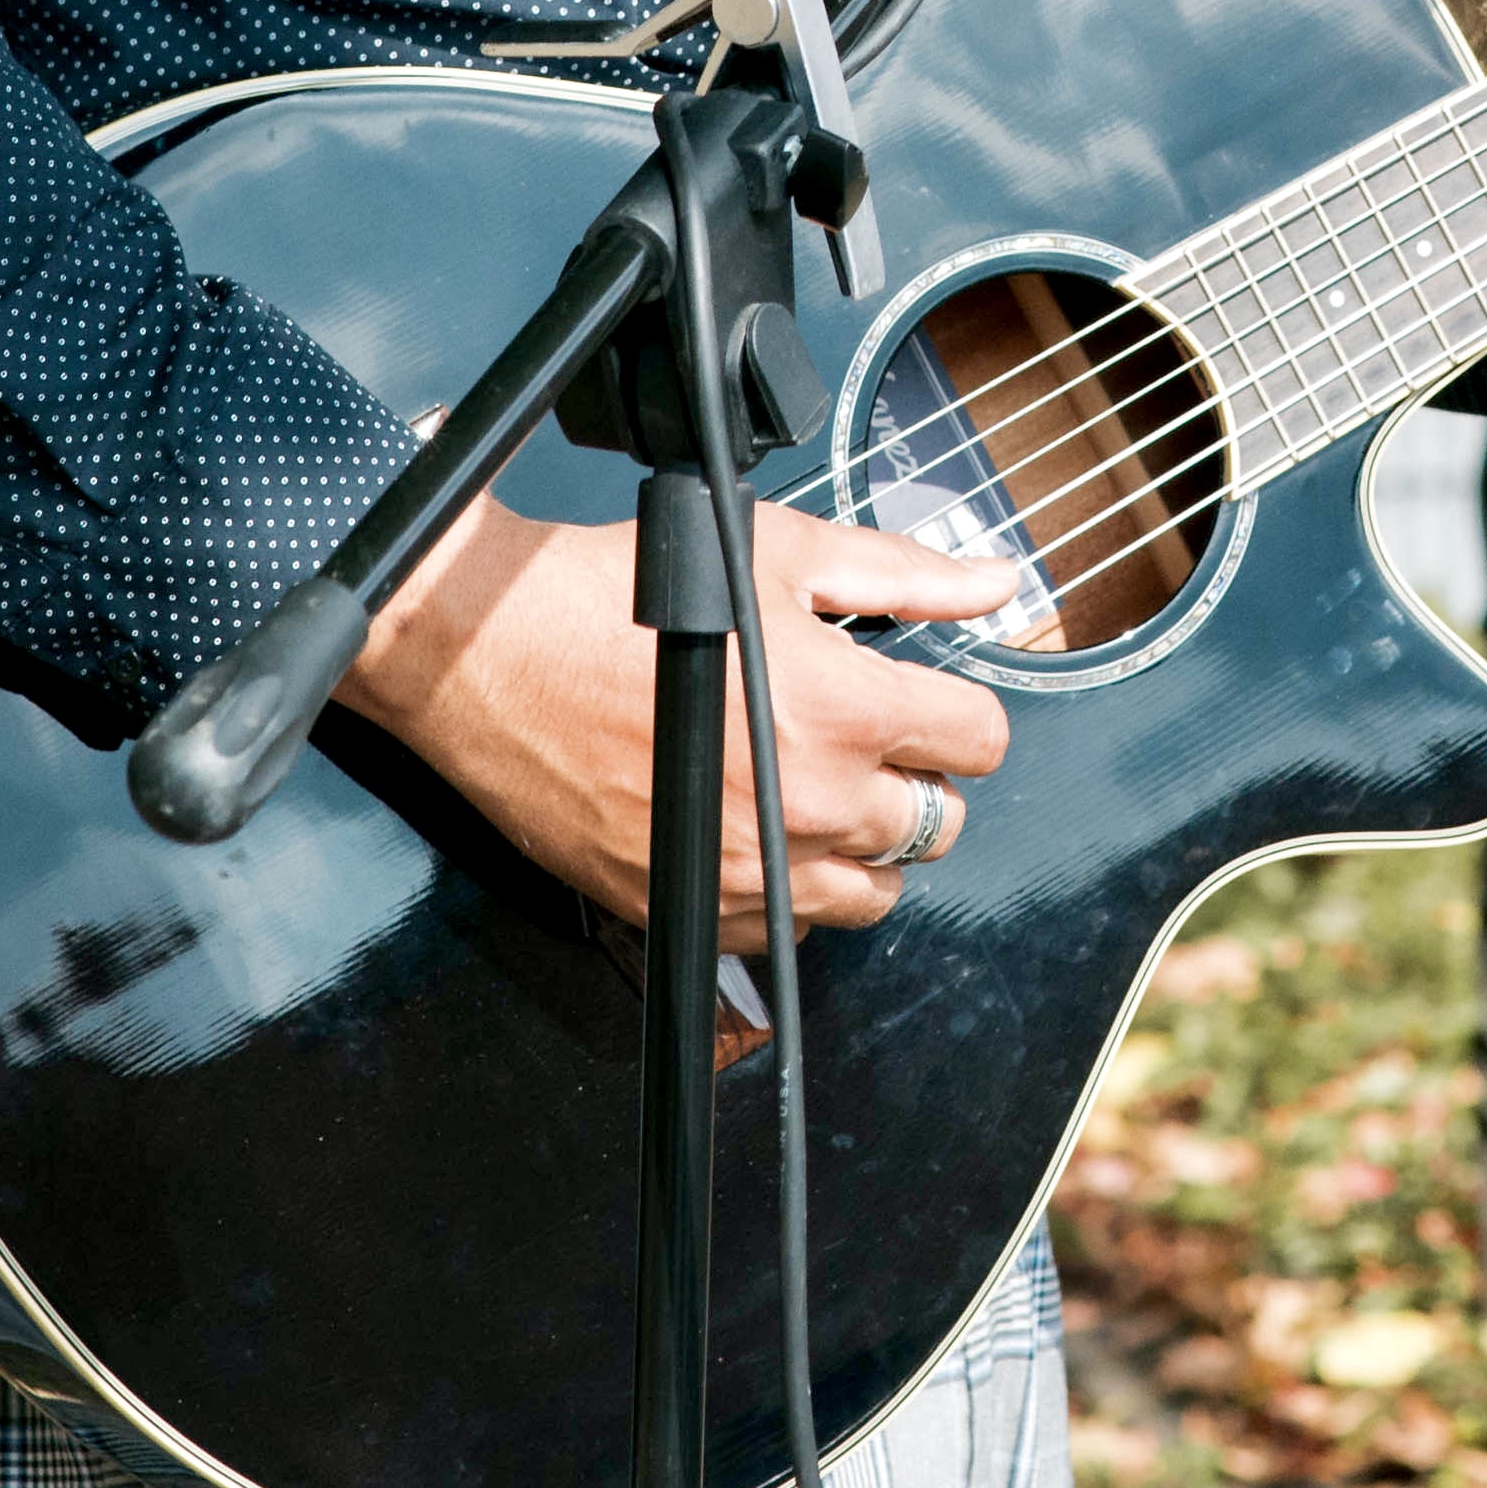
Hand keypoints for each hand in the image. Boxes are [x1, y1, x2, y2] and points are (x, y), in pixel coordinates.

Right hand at [336, 496, 1017, 947]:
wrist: (490, 653)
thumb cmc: (621, 591)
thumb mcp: (782, 553)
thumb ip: (906, 575)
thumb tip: (997, 581)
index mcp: (846, 713)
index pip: (981, 743)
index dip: (959, 712)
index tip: (924, 697)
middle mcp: (810, 806)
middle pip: (936, 826)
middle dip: (917, 778)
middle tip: (865, 733)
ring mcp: (749, 872)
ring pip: (872, 895)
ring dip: (864, 845)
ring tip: (814, 783)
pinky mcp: (688, 907)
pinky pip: (791, 935)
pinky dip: (794, 890)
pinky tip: (759, 826)